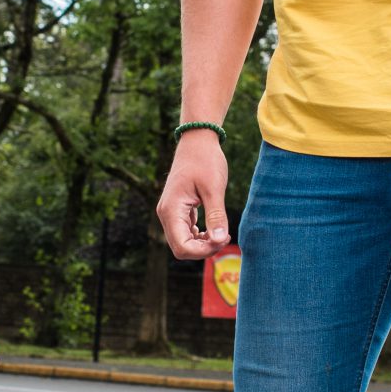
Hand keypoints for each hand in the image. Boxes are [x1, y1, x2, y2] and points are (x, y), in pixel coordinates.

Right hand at [156, 131, 230, 260]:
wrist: (197, 141)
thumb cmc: (205, 160)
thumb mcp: (214, 189)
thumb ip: (216, 216)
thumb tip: (218, 240)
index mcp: (171, 210)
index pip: (182, 247)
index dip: (203, 250)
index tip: (223, 238)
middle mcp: (165, 213)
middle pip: (180, 248)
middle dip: (203, 249)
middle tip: (225, 236)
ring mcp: (169, 212)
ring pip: (182, 242)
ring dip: (202, 244)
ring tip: (221, 233)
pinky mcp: (177, 210)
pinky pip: (184, 233)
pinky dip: (199, 236)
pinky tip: (214, 229)